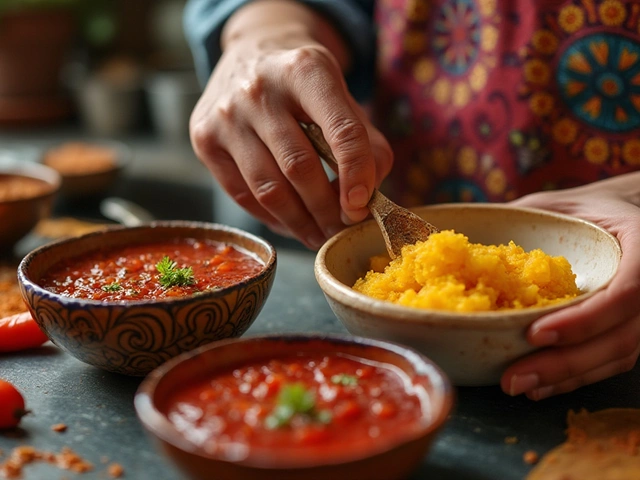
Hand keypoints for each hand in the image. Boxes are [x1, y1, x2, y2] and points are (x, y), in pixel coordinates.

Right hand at [189, 2, 391, 248]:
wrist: (251, 52)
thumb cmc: (303, 84)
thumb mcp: (340, 94)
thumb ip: (365, 141)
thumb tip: (368, 197)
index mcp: (305, 69)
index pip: (341, 131)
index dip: (357, 175)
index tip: (363, 206)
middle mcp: (259, 89)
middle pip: (300, 168)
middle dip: (327, 210)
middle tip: (343, 230)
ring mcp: (226, 115)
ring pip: (269, 189)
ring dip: (300, 223)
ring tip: (320, 235)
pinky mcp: (204, 138)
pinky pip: (243, 195)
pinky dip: (272, 218)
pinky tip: (291, 223)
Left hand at [501, 173, 639, 399]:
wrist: (616, 217)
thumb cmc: (578, 209)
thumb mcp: (552, 204)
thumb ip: (520, 216)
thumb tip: (458, 230)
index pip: (626, 292)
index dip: (584, 319)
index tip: (535, 334)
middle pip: (620, 338)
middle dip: (566, 364)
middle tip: (514, 378)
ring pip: (617, 357)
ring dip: (567, 378)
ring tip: (520, 386)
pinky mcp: (629, 329)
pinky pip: (610, 362)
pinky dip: (575, 377)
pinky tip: (539, 386)